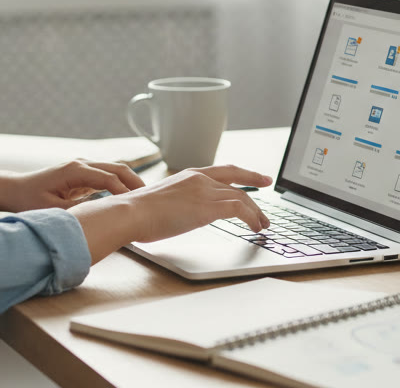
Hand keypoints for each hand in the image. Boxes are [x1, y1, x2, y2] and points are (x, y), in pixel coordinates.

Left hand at [0, 159, 141, 213]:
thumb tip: (98, 219)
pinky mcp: (84, 175)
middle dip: (137, 184)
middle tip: (152, 202)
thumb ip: (77, 213)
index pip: (110, 178)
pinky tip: (131, 202)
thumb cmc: (28, 199)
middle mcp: (82, 164)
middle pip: (118, 168)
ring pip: (116, 171)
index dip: (126, 192)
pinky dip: (122, 186)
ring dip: (132, 184)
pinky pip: (108, 177)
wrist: (13, 189)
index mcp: (75, 170)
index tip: (139, 207)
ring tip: (147, 202)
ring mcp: (84, 168)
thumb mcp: (52, 210)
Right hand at [71, 164, 272, 261]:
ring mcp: (204, 191)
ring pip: (242, 197)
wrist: (131, 212)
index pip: (222, 171)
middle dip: (255, 181)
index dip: (241, 173)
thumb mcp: (162, 202)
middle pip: (236, 179)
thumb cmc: (137, 213)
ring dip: (256, 212)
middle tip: (268, 185)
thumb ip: (177, 203)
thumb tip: (180, 215)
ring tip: (263, 224)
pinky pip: (239, 209)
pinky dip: (251, 218)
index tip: (253, 176)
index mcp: (188, 175)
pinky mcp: (208, 207)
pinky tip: (255, 228)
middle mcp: (199, 179)